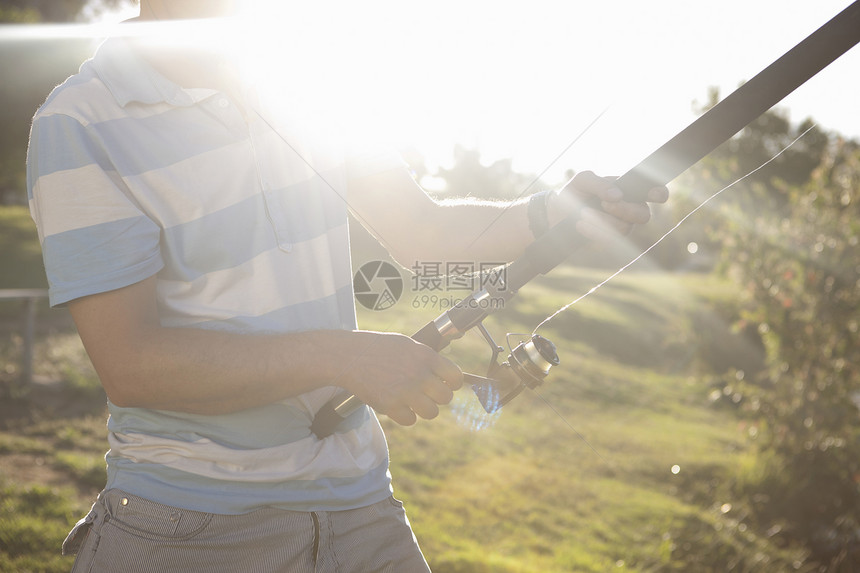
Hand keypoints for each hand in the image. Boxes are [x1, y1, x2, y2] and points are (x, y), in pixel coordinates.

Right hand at [338, 331, 462, 425]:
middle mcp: (418, 374)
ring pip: (432, 412)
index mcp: (425, 356)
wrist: (349, 357)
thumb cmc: (377, 348)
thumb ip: (427, 358)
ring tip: (413, 401)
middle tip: (427, 394)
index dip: (453, 383)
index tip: (446, 384)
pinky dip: (406, 416)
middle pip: (446, 397)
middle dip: (438, 397)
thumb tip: (446, 374)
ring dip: (424, 409)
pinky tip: (398, 405)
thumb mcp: (406, 344)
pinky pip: (411, 420)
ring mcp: (405, 391)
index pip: (455, 376)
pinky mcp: (390, 406)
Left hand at [552, 171, 668, 242]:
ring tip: (583, 213)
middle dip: (625, 210)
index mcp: (630, 191)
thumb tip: (617, 195)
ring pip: (625, 228)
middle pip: (643, 215)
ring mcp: (622, 227)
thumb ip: (599, 183)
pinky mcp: (610, 240)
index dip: (659, 193)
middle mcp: (630, 210)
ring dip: (603, 220)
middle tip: (605, 203)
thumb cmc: (575, 193)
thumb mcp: (582, 181)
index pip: (655, 192)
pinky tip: (580, 225)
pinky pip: (610, 239)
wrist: (557, 213)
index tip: (655, 195)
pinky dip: (594, 231)